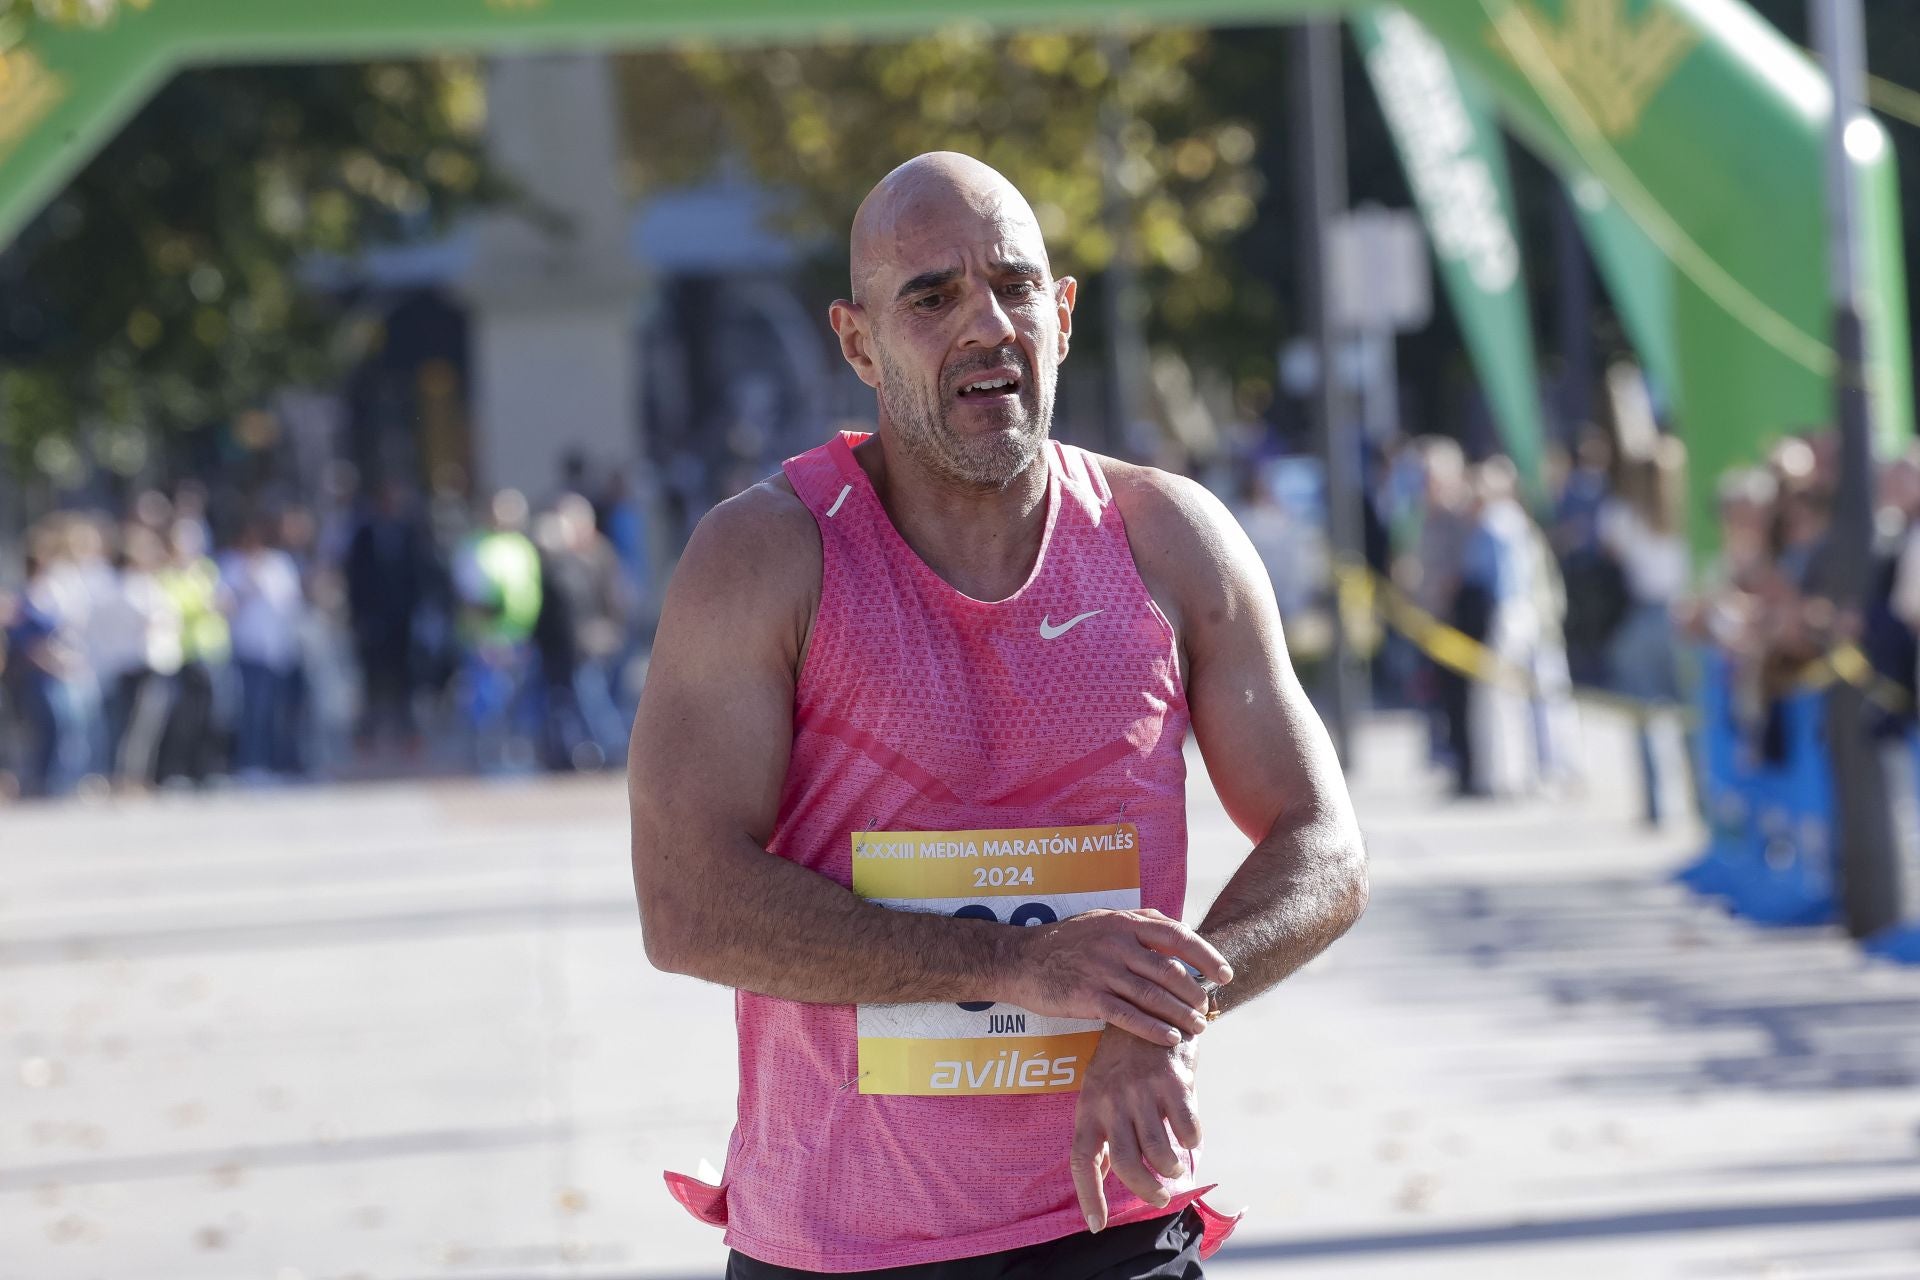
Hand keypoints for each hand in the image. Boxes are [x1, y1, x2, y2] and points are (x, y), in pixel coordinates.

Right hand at [1003, 908, 1231, 1045]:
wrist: (1021, 960)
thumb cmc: (1066, 941)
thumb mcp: (1102, 920)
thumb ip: (1139, 923)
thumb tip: (1180, 932)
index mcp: (1124, 922)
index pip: (1177, 936)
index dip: (1205, 956)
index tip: (1224, 974)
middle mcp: (1116, 943)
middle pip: (1170, 970)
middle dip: (1195, 993)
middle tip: (1208, 1008)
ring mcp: (1101, 970)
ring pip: (1153, 996)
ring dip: (1181, 1014)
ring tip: (1198, 1027)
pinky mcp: (1087, 997)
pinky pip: (1128, 1016)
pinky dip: (1154, 1029)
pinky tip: (1170, 1039)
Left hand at [1071, 1028, 1200, 1232]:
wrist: (1150, 1005)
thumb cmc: (1123, 1058)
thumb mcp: (1102, 1089)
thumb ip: (1106, 1127)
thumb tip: (1106, 1170)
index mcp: (1089, 1106)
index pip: (1082, 1160)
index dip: (1089, 1196)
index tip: (1096, 1226)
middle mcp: (1111, 1101)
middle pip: (1128, 1165)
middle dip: (1147, 1191)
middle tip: (1160, 1196)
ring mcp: (1141, 1091)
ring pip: (1160, 1153)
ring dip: (1172, 1169)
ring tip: (1176, 1167)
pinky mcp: (1172, 1082)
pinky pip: (1187, 1130)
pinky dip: (1192, 1140)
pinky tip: (1191, 1135)